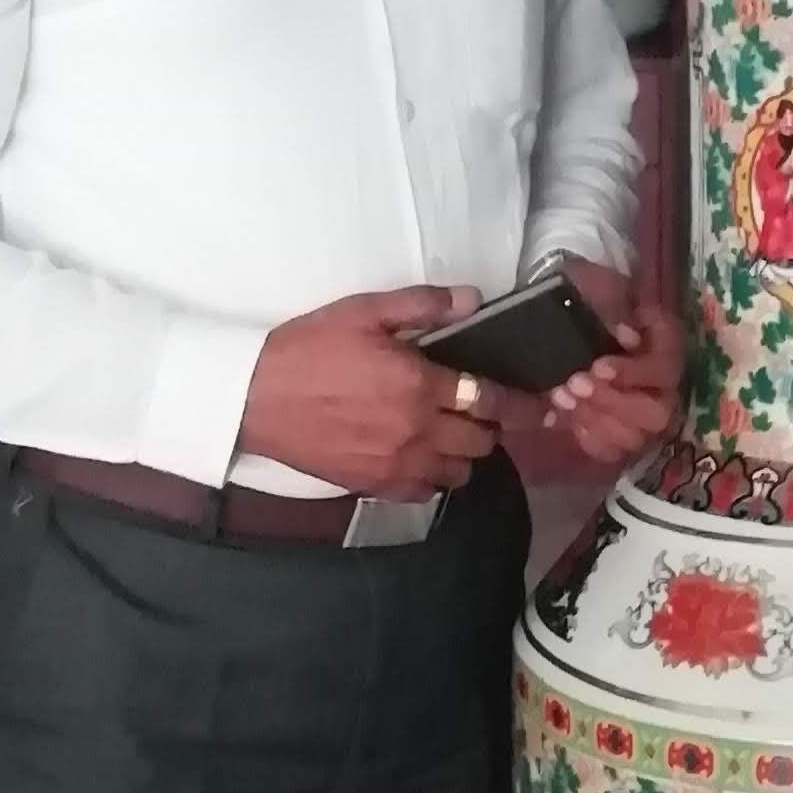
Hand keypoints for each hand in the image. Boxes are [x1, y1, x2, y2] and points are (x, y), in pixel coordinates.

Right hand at [239, 287, 521, 499]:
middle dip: (490, 426)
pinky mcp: (375, 486)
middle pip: (482, 441)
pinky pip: (425, 493)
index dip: (520, 404)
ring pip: (459, 472)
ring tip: (452, 435)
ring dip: (465, 454)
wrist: (255, 398)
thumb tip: (471, 299)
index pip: (489, 400)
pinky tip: (423, 458)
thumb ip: (421, 305)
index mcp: (419, 384)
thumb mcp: (363, 312)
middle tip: (481, 410)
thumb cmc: (307, 349)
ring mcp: (397, 464)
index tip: (537, 404)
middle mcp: (417, 431)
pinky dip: (434, 478)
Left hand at [543, 264, 683, 463]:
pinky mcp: (617, 434)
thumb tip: (628, 338)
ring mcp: (641, 414)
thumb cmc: (586, 297)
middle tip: (574, 384)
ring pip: (633, 438)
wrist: (561, 312)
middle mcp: (662, 386)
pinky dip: (585, 437)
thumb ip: (614, 308)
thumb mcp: (597, 286)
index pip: (665, 368)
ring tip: (561, 396)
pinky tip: (561, 416)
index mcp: (666, 346)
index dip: (634, 374)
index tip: (598, 366)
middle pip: (656, 414)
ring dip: (594, 420)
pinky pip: (610, 452)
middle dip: (612, 403)